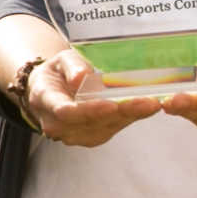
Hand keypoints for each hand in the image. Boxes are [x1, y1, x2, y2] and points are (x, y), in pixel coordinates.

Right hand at [22, 42, 159, 147]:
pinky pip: (112, 129)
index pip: (66, 111)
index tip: (111, 104)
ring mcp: (74, 135)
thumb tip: (81, 78)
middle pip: (91, 122)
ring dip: (130, 116)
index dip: (89, 110)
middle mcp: (58, 125)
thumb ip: (71, 66)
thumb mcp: (60, 60)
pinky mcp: (91, 137)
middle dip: (122, 112)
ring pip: (105, 128)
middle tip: (147, 102)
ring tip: (151, 104)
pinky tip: (145, 108)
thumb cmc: (56, 74)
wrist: (50, 92)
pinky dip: (129, 118)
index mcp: (45, 101)